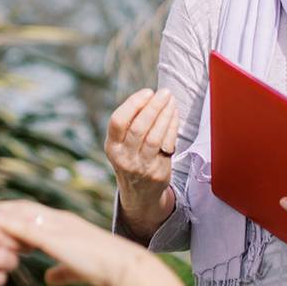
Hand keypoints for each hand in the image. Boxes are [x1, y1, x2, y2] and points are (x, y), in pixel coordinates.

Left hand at [0, 200, 150, 285]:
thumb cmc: (103, 267)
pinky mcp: (54, 236)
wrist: (121, 265)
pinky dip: (6, 221)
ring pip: (20, 213)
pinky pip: (25, 227)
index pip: (32, 213)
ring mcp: (56, 225)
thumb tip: (47, 278)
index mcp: (63, 224)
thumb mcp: (75, 268)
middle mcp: (58, 219)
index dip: (11, 212)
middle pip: (22, 208)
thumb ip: (61, 271)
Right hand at [104, 88, 178, 212]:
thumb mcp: (121, 145)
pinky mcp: (158, 173)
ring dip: (165, 116)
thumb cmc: (131, 157)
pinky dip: (172, 128)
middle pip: (138, 128)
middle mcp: (124, 158)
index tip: (147, 92)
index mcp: (112, 147)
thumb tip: (150, 96)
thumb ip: (129, 124)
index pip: (118, 121)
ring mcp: (141, 167)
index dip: (133, 104)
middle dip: (153, 107)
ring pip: (154, 137)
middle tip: (164, 93)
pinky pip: (167, 146)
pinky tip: (174, 115)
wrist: (139, 193)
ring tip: (171, 101)